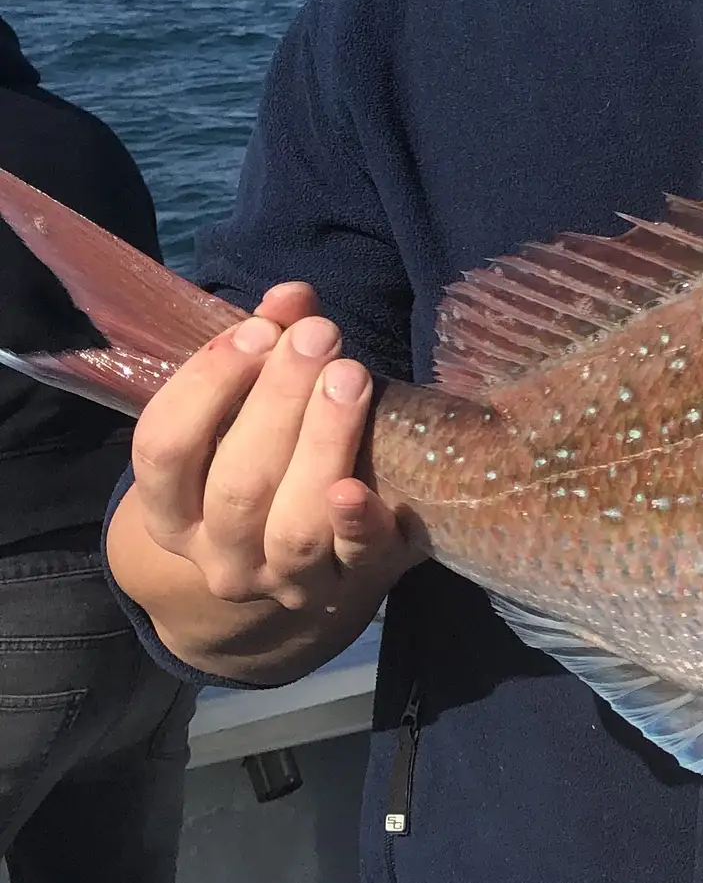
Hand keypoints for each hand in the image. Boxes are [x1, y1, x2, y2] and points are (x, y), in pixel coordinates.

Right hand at [123, 282, 424, 613]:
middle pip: (236, 484)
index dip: (208, 383)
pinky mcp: (350, 585)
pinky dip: (357, 524)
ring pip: (293, 525)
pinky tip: (358, 487)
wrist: (317, 564)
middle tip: (319, 337)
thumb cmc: (275, 462)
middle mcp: (218, 554)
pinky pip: (354, 560)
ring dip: (321, 443)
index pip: (163, 448)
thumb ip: (268, 349)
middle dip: (278, 401)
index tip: (261, 330)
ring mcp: (282, 580)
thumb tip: (290, 297)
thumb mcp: (253, 410)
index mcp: (172, 509)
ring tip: (350, 377)